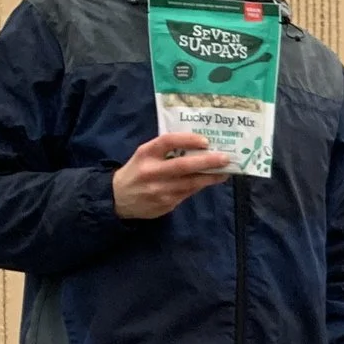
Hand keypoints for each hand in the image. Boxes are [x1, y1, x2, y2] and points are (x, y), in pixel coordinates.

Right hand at [112, 132, 231, 219]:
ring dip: (211, 177)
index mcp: (145, 154)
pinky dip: (201, 186)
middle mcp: (151, 171)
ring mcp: (159, 190)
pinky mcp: (166, 203)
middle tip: (225, 158)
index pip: (168, 142)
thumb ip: (165, 150)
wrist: (117, 198)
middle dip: (208, 162)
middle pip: (183, 165)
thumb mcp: (145, 155)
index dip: (188, 140)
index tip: (205, 141)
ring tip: (225, 171)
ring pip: (190, 183)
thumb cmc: (137, 171)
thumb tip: (199, 146)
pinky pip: (188, 193)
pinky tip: (211, 181)